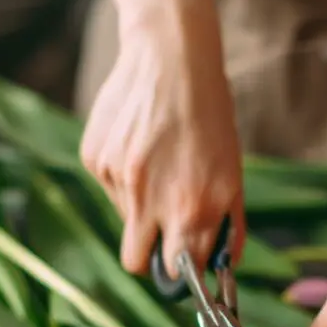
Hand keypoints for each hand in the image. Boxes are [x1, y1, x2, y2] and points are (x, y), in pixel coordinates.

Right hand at [81, 0, 243, 276]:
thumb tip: (222, 266)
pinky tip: (139, 144)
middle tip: (162, 232)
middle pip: (135, 262)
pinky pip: (108, 188)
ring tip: (159, 162)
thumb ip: (227, 224)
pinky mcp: (95, 158)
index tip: (183, 263)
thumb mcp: (232, 171)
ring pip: (123, 219)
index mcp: (192, 207)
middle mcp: (151, 198)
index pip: (176, 271)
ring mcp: (118, 178)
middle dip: (148, 256)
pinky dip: (122, 176)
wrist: (170, 54)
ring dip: (139, 204)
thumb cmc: (209, 114)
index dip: (180, 271)